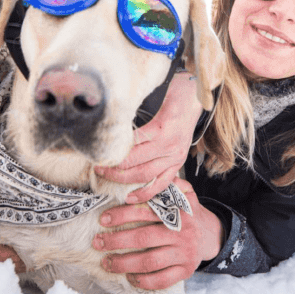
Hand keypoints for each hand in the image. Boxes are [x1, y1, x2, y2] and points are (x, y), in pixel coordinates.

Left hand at [92, 178, 223, 290]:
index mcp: (179, 211)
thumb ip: (167, 183)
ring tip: (106, 263)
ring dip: (124, 264)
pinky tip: (129, 277)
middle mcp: (183, 233)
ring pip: (150, 262)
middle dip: (116, 241)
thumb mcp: (183, 193)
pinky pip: (162, 280)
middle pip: (144, 238)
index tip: (103, 219)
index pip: (146, 212)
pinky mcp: (186, 271)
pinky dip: (143, 281)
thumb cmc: (186, 212)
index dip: (123, 215)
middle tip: (97, 242)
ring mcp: (185, 254)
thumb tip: (144, 176)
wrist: (211, 234)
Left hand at [95, 72, 203, 203]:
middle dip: (114, 170)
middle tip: (98, 169)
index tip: (97, 156)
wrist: (197, 98)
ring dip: (126, 181)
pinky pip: (162, 182)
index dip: (113, 155)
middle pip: (136, 164)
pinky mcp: (179, 162)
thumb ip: (136, 118)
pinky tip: (133, 197)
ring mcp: (176, 156)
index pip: (131, 148)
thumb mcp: (154, 101)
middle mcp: (169, 146)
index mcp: (161, 129)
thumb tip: (114, 131)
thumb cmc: (176, 96)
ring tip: (109, 179)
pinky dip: (147, 191)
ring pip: (147, 175)